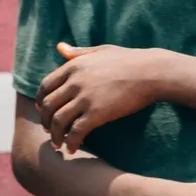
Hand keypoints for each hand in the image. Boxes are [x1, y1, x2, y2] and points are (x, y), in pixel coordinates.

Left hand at [39, 44, 172, 151]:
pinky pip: (76, 131)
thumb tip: (60, 47)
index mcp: (73, 67)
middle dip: (46, 121)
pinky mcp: (98, 113)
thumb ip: (78, 52)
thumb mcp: (101, 51)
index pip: (46, 86)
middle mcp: (75, 82)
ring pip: (58, 121)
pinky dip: (71, 142)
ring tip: (58, 144)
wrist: (153, 72)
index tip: (45, 112)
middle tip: (50, 131)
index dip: (42, 101)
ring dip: (55, 135)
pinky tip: (73, 149)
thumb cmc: (131, 60)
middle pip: (49, 106)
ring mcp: (85, 98)